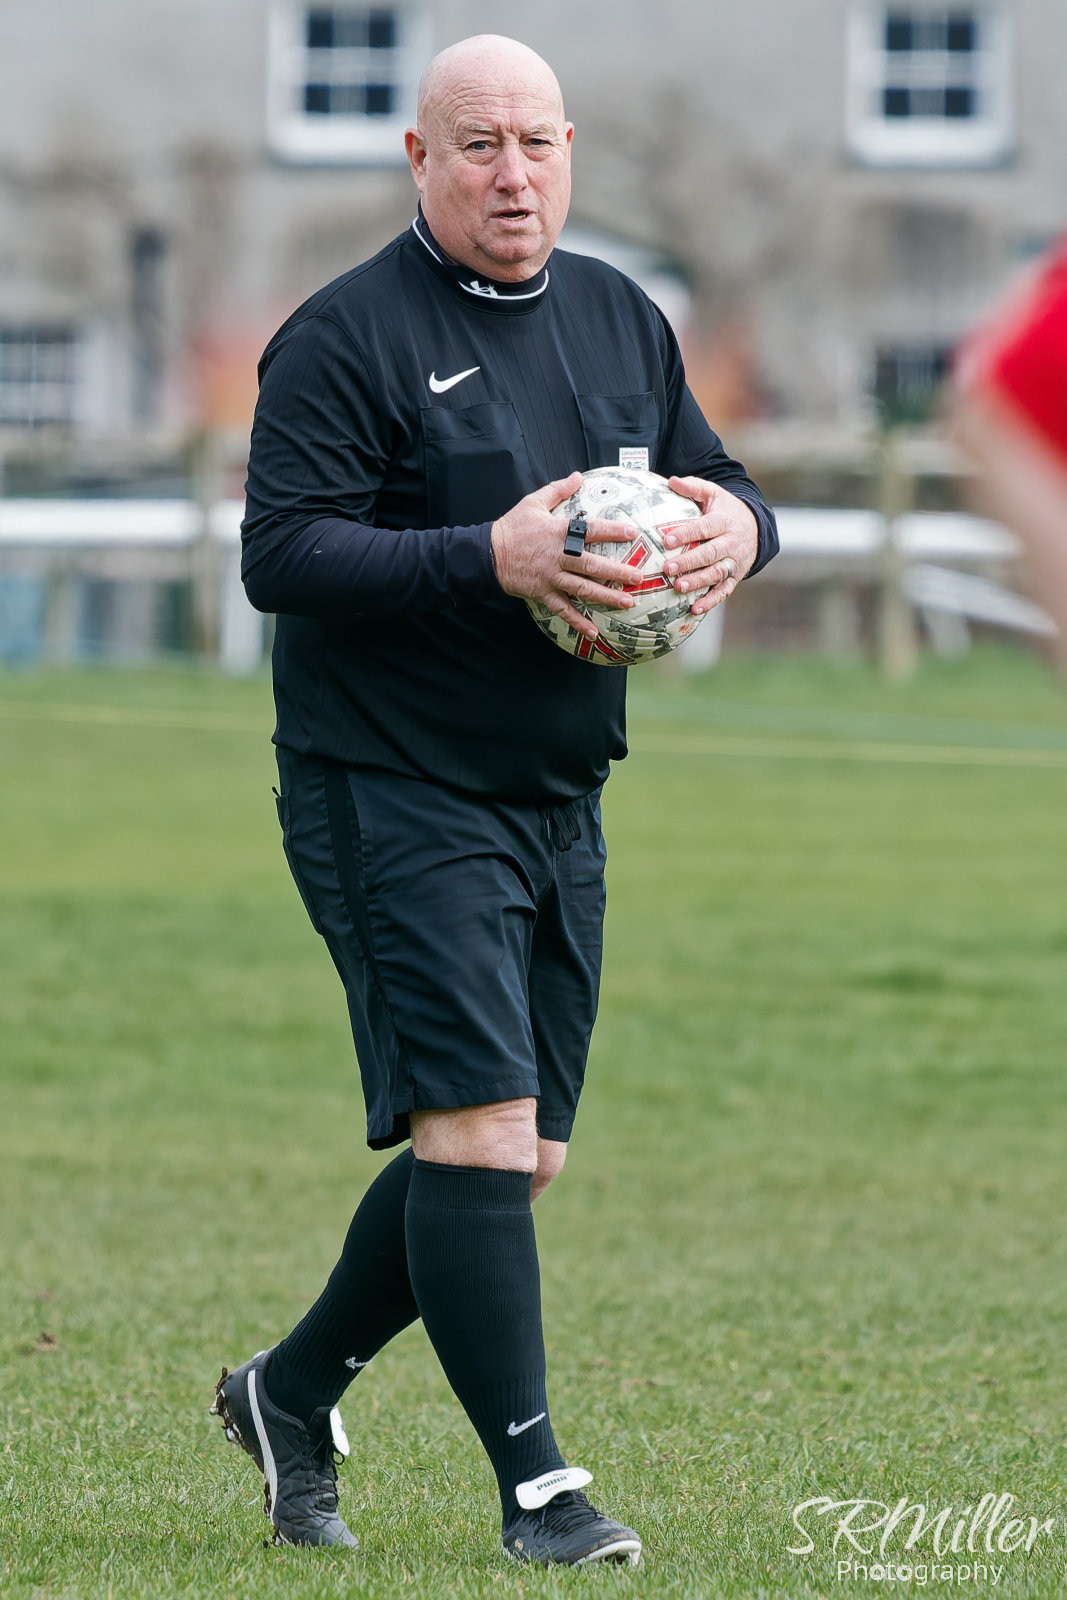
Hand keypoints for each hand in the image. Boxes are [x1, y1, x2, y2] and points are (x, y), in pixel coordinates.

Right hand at [491, 472, 639, 640]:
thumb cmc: (512, 527)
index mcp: (558, 532)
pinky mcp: (543, 593)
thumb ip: (558, 489)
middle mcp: (558, 556)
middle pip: (592, 565)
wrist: (487, 554)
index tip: (632, 533)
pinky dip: (578, 622)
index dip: (612, 531)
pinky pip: (563, 610)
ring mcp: (551, 577)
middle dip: (617, 572)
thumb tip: (577, 476)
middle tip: (637, 577)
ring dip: (606, 597)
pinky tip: (594, 631)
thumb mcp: (533, 502)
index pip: (590, 530)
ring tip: (627, 602)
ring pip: (583, 589)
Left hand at [662, 477, 759, 612]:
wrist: (755, 526)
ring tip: (678, 587)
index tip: (666, 539)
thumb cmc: (724, 509)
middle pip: (710, 553)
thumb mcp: (713, 493)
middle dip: (690, 562)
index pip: (704, 527)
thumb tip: (671, 481)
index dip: (686, 534)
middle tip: (668, 568)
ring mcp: (734, 561)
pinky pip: (724, 591)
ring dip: (698, 582)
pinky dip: (710, 601)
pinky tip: (694, 609)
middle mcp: (731, 542)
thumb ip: (693, 487)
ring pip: (717, 574)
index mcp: (724, 521)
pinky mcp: (735, 576)